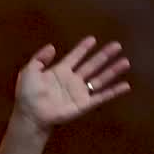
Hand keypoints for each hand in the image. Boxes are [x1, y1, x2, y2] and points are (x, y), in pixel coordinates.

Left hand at [14, 37, 130, 132]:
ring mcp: (79, 92)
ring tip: (125, 61)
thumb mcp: (29, 71)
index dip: (83, 48)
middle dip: (104, 55)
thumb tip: (52, 47)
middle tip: (117, 45)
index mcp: (59, 71)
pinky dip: (114, 91)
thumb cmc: (28, 94)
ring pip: (100, 79)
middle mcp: (72, 80)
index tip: (93, 39)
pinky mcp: (84, 104)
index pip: (75, 57)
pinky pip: (102, 96)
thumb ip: (40, 58)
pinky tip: (126, 85)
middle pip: (92, 65)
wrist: (31, 114)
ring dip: (112, 70)